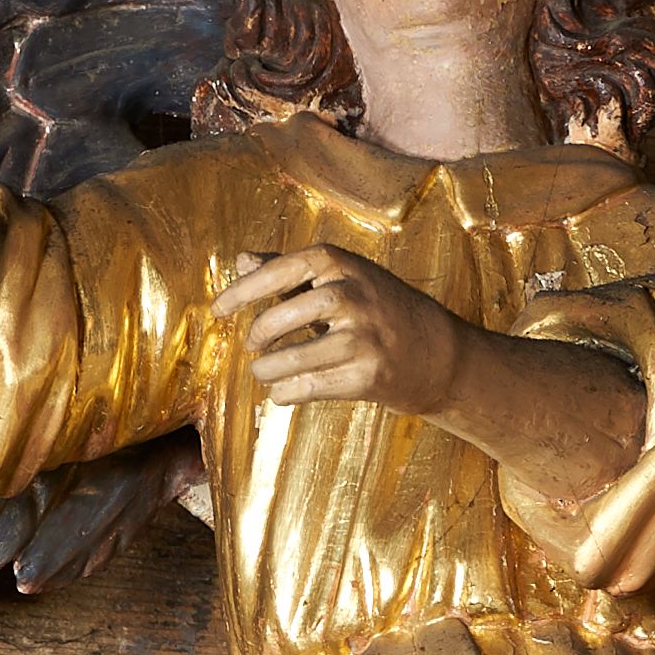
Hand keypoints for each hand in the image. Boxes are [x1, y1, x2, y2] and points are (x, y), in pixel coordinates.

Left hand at [213, 245, 464, 413]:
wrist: (438, 354)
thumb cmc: (380, 310)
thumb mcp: (342, 276)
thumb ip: (290, 271)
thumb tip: (240, 260)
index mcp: (341, 265)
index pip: (280, 272)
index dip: (243, 292)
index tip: (217, 312)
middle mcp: (352, 297)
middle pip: (280, 319)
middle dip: (258, 336)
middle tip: (253, 346)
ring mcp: (362, 339)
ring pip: (292, 359)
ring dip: (268, 371)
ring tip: (264, 371)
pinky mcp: (367, 377)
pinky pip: (309, 387)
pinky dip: (286, 394)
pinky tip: (283, 392)